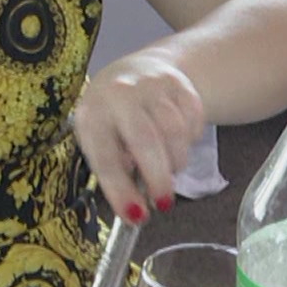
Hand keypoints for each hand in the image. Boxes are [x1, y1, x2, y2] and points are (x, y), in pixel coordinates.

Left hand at [70, 50, 204, 223]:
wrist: (138, 70)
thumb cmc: (113, 116)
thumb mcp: (100, 139)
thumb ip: (113, 168)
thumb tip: (134, 203)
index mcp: (92, 114)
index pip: (106, 158)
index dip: (121, 191)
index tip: (136, 216)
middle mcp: (120, 94)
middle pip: (145, 141)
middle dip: (158, 178)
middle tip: (164, 203)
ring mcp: (152, 84)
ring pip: (175, 132)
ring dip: (175, 160)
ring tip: (168, 168)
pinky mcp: (179, 83)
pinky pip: (193, 120)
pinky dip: (190, 140)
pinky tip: (178, 144)